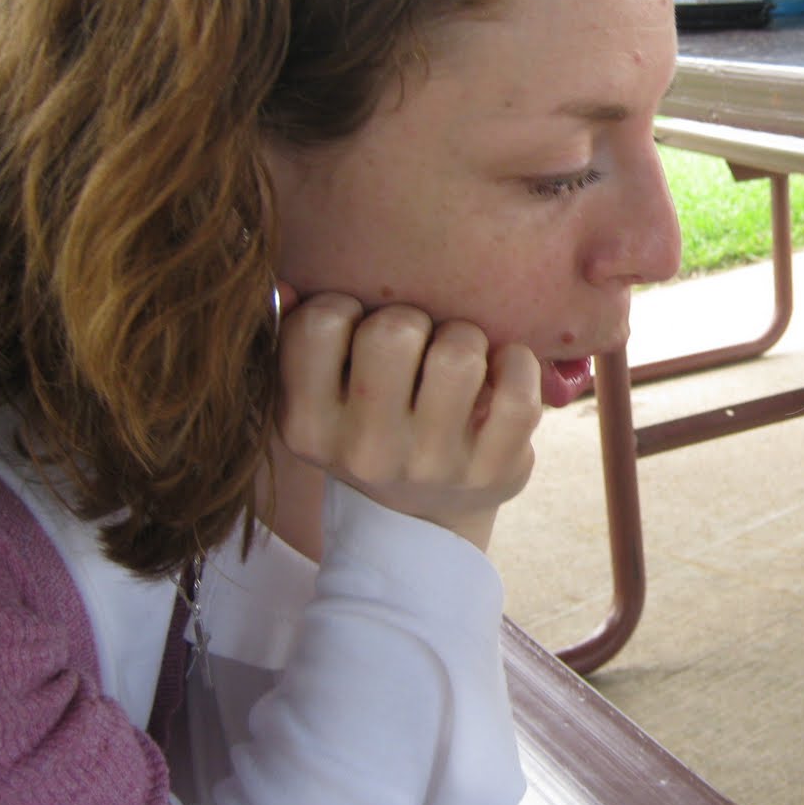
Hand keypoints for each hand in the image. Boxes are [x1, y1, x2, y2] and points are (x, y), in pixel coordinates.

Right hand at [274, 291, 541, 547]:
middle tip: (418, 342)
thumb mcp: (317, 396)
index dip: (346, 309)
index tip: (359, 329)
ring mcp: (433, 465)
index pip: (320, 323)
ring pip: (459, 352)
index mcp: (308, 426)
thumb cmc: (368, 426)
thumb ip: (296, 337)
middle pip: (393, 330)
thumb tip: (286, 286)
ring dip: (465, 337)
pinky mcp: (493, 470)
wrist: (420, 518)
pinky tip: (501, 369)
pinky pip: (517, 389)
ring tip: (459, 359)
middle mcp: (366, 453)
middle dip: (413, 320)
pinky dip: (517, 363)